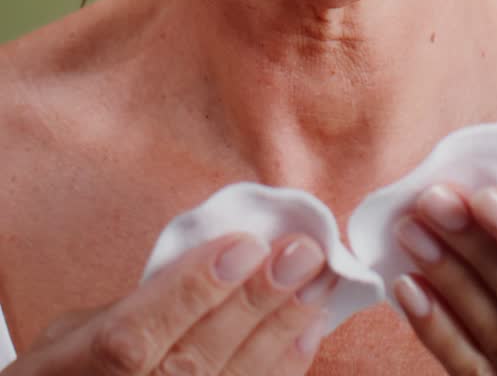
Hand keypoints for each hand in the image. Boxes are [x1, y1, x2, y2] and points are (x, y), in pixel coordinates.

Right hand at [10, 229, 336, 372]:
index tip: (244, 244)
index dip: (192, 293)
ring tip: (318, 282)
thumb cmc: (68, 372)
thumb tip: (214, 258)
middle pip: (193, 364)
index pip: (134, 337)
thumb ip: (134, 304)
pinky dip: (283, 368)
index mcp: (70, 372)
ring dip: (280, 333)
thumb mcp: (71, 332)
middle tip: (302, 253)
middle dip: (254, 304)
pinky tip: (308, 329)